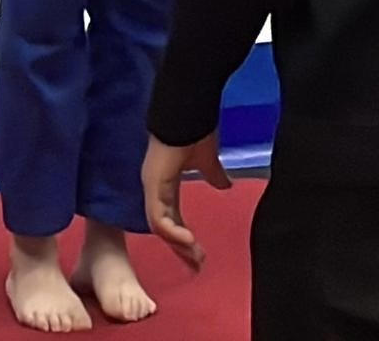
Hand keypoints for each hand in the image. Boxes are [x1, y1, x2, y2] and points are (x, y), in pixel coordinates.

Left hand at [142, 133, 230, 269]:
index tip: (198, 252)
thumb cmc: (194, 130)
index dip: (183, 236)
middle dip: (181, 247)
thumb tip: (226, 186)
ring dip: (177, 243)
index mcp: (166, 183)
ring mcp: (152, 186)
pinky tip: (187, 240)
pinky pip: (158, 216)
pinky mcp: (153, 184)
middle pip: (164, 227)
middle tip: (197, 265)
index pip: (171, 217)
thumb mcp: (207, 159)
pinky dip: (171, 231)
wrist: (186, 112)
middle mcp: (156, 187)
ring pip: (159, 226)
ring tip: (195, 256)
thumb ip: (214, 174)